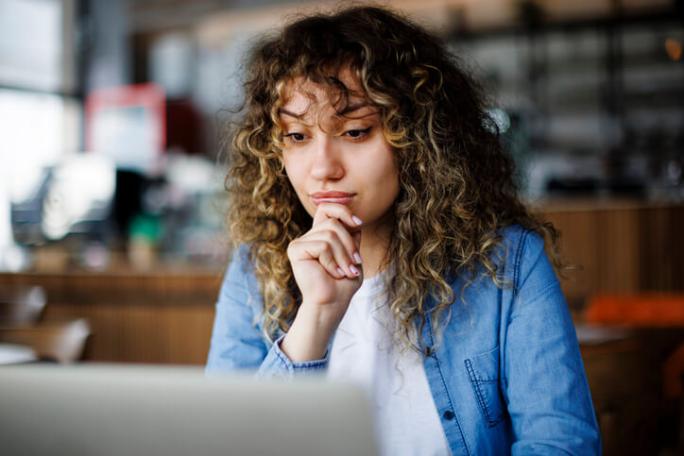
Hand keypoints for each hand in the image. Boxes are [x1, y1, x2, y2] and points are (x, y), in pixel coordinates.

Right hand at [287, 203, 363, 323]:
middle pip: (334, 223)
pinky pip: (322, 246)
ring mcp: (300, 243)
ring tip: (345, 272)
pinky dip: (332, 262)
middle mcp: (309, 237)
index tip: (358, 224)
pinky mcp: (296, 250)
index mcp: (320, 236)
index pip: (327, 208)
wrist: (331, 304)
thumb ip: (352, 238)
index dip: (343, 211)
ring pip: (330, 235)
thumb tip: (355, 222)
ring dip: (343, 256)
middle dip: (349, 244)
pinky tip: (333, 274)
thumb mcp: (353, 257)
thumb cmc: (343, 285)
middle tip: (354, 264)